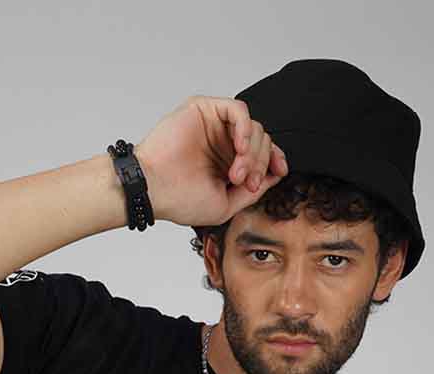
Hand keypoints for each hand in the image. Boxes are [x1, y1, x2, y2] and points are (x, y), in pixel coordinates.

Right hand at [134, 95, 287, 227]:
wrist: (153, 189)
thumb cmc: (179, 200)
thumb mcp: (226, 205)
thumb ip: (253, 191)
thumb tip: (275, 174)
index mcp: (227, 162)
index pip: (261, 153)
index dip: (275, 160)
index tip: (280, 171)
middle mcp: (222, 142)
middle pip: (261, 140)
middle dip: (259, 163)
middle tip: (244, 182)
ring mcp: (214, 125)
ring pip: (254, 126)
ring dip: (252, 152)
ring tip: (236, 174)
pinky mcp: (205, 109)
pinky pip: (238, 110)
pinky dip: (245, 128)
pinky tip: (240, 147)